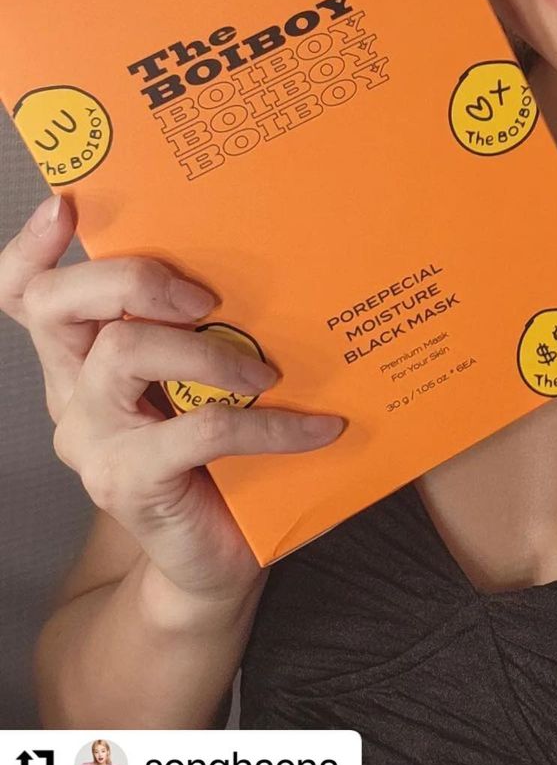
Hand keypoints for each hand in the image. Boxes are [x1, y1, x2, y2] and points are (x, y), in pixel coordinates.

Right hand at [0, 193, 344, 602]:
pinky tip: (319, 428)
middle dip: (130, 280)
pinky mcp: (128, 482)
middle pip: (57, 305)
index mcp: (83, 356)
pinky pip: (200, 431)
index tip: (65, 206)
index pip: (27, 294)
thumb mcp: (202, 376)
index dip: (31, 248)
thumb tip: (268, 254)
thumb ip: (203, 326)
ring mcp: (92, 440)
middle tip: (206, 299)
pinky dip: (270, 426)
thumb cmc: (216, 453)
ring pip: (122, 355)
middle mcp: (72, 392)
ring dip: (207, 352)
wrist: (211, 557)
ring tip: (268, 374)